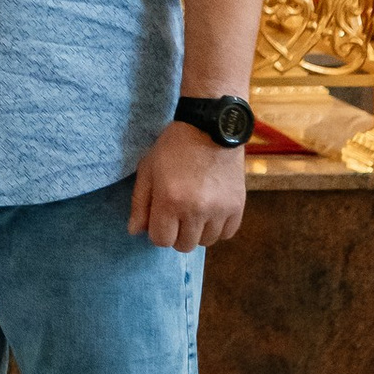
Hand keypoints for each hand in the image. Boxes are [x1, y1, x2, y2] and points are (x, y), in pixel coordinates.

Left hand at [130, 120, 247, 251]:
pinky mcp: (238, 206)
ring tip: (195, 210)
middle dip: (177, 233)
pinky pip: (226, 234)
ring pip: (206, 242)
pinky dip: (218, 227)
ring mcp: (219, 209)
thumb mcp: (148, 169)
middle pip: (184, 245)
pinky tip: (211, 211)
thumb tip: (135, 231)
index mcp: (170, 200)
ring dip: (197, 231)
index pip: (161, 240)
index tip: (160, 217)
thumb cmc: (173, 147)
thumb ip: (139, 203)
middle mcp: (196, 210)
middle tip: (177, 213)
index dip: (158, 231)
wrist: (210, 128)